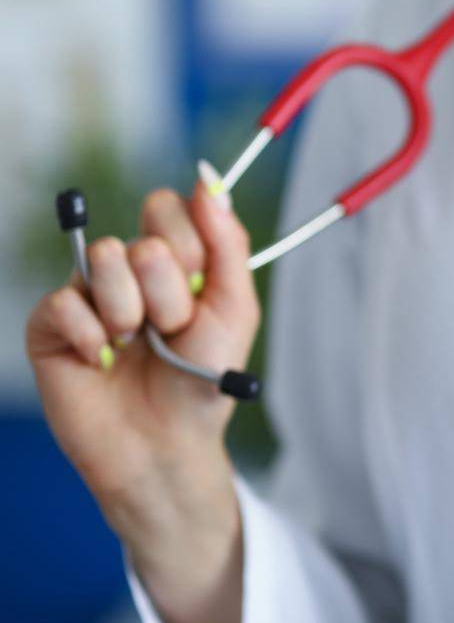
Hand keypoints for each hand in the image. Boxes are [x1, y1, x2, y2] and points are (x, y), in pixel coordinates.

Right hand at [25, 168, 258, 622]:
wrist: (167, 444)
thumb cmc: (203, 379)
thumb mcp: (234, 308)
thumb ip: (227, 242)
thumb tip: (209, 178)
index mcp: (172, 259)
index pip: (168, 206)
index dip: (188, 245)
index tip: (197, 286)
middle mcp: (126, 269)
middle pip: (143, 238)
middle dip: (170, 293)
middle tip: (171, 330)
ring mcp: (85, 294)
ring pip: (103, 259)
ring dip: (132, 311)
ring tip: (135, 346)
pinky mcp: (49, 326)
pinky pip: (64, 301)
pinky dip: (92, 335)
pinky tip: (102, 359)